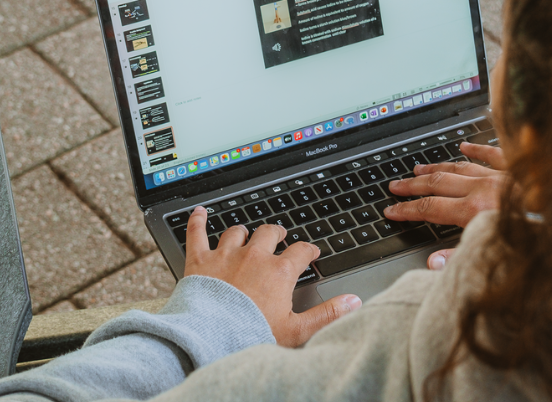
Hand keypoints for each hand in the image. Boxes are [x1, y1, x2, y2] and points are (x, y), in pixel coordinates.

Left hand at [183, 207, 361, 346]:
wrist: (212, 338)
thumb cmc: (251, 336)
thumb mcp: (297, 330)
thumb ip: (327, 314)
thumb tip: (354, 302)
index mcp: (278, 272)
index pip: (300, 251)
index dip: (308, 250)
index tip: (310, 252)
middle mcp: (253, 257)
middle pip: (269, 233)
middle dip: (276, 233)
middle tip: (279, 236)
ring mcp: (225, 255)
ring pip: (237, 232)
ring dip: (243, 231)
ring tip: (245, 232)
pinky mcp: (200, 260)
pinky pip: (197, 232)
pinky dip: (198, 220)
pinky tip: (200, 212)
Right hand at [384, 142, 506, 268]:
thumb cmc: (531, 240)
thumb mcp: (495, 255)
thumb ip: (461, 258)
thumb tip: (433, 263)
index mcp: (475, 211)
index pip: (430, 208)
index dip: (407, 210)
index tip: (392, 210)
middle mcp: (483, 189)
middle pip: (438, 183)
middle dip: (413, 186)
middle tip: (396, 186)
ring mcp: (499, 176)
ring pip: (460, 167)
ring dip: (437, 168)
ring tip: (419, 168)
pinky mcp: (515, 170)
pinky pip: (492, 154)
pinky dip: (477, 149)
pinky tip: (465, 146)